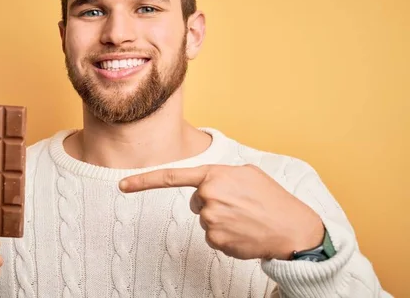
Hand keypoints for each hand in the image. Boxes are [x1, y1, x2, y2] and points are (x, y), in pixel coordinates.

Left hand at [119, 164, 324, 260]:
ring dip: (221, 219)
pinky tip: (243, 231)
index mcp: (214, 175)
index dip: (144, 181)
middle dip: (211, 202)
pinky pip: (212, 236)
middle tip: (238, 204)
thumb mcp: (247, 173)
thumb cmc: (271, 198)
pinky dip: (226, 235)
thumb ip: (220, 174)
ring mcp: (211, 221)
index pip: (172, 177)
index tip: (122, 185)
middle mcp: (208, 197)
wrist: (292, 228)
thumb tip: (204, 187)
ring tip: (245, 217)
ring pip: (205, 220)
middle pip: (196, 202)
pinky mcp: (216, 241)